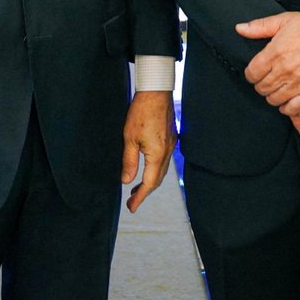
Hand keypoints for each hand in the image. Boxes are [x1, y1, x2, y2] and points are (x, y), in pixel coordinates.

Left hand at [121, 90, 176, 213]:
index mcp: (157, 154)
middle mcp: (168, 152)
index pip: (149, 183)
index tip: (131, 208)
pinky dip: (155, 169)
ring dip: (150, 181)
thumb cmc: (141, 112)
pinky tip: (147, 168)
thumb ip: (129, 161)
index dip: (140, 197)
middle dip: (145, 192)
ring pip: (162, 170)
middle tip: (132, 201)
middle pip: (158, 179)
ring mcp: (171, 145)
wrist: (156, 91)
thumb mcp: (129, 138)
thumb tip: (127, 181)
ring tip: (137, 187)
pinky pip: (164, 160)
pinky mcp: (171, 138)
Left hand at [236, 11, 299, 114]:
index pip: (251, 73)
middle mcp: (284, 70)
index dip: (251, 74)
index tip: (256, 72)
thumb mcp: (285, 20)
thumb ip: (260, 26)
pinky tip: (286, 102)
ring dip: (272, 96)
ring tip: (277, 90)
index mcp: (275, 52)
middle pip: (261, 87)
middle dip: (261, 85)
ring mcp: (297, 83)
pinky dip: (286, 108)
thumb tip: (239, 28)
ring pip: (274, 99)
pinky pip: (292, 109)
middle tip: (266, 81)